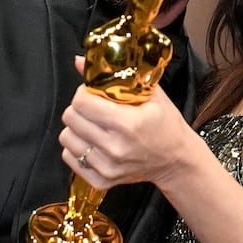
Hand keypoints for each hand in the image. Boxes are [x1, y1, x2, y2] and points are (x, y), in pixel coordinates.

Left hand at [59, 57, 195, 189]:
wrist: (176, 160)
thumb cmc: (165, 124)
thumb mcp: (150, 93)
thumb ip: (114, 76)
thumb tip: (78, 61)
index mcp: (127, 123)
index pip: (81, 102)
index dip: (84, 93)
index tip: (93, 93)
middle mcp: (114, 148)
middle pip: (70, 118)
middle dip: (78, 108)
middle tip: (93, 108)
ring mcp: (107, 167)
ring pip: (66, 138)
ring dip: (76, 128)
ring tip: (94, 126)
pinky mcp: (101, 181)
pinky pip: (70, 158)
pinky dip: (77, 148)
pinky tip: (94, 143)